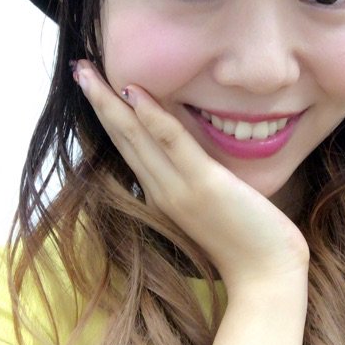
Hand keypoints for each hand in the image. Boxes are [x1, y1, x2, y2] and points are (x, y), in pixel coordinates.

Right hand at [73, 61, 308, 292]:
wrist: (266, 277)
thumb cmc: (246, 241)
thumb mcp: (212, 205)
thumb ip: (195, 180)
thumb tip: (191, 155)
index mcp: (161, 193)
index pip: (129, 145)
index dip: (109, 114)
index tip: (93, 86)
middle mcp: (161, 189)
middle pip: (122, 136)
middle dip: (98, 100)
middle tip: (78, 67)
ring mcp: (179, 187)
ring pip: (136, 135)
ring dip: (109, 101)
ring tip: (87, 71)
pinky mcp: (203, 184)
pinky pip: (172, 143)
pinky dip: (152, 117)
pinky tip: (133, 92)